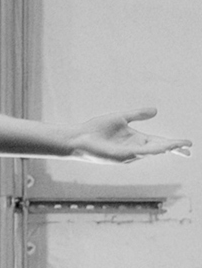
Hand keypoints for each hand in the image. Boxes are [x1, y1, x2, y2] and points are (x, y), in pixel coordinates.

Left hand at [62, 106, 184, 163]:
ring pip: (150, 152)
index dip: (174, 144)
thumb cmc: (95, 130)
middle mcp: (134, 149)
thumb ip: (138, 114)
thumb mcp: (121, 118)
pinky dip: (150, 151)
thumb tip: (156, 111)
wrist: (77, 138)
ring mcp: (127, 155)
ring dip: (165, 150)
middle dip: (174, 150)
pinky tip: (160, 149)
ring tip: (179, 147)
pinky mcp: (119, 156)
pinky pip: (138, 153)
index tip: (188, 144)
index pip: (159, 143)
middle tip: (189, 151)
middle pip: (158, 150)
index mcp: (136, 140)